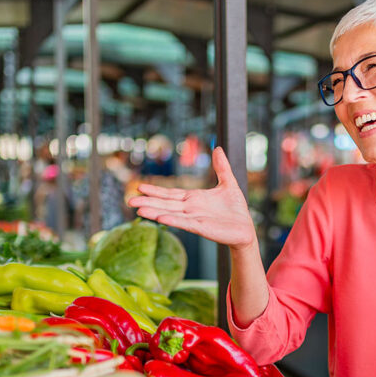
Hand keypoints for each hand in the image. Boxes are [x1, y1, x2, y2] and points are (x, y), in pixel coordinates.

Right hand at [128, 147, 255, 249]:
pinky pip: (185, 223)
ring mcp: (195, 219)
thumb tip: (218, 148)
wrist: (246, 228)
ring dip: (155, 212)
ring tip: (139, 210)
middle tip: (129, 201)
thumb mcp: (229, 183)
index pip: (171, 194)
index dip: (156, 190)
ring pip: (171, 214)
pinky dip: (173, 220)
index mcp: (194, 198)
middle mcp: (191, 209)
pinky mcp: (202, 228)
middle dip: (148, 201)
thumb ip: (222, 167)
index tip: (140, 186)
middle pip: (166, 204)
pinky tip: (160, 218)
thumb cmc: (236, 209)